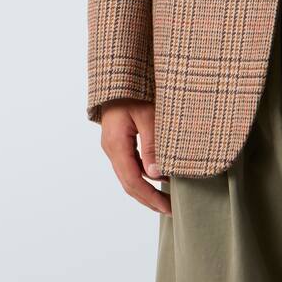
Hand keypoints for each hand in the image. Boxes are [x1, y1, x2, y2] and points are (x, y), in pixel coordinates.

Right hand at [100, 99, 171, 214]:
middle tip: (170, 208)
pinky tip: (160, 174)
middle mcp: (112, 148)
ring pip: (129, 174)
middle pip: (129, 182)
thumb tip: (157, 174)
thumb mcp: (147, 115)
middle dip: (149, 198)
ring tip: (167, 196)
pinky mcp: (119, 139)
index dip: (150, 197)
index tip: (168, 207)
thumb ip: (152, 144)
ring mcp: (114, 144)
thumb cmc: (133, 90)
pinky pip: (131, 163)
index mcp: (116, 145)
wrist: (118, 73)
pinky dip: (145, 173)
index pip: (133, 181)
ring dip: (147, 187)